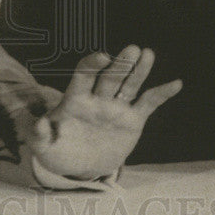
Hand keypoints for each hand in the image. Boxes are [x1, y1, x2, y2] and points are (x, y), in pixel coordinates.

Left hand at [28, 45, 181, 179]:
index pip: (84, 76)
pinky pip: (148, 103)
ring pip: (130, 85)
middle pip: (110, 77)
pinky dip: (161, 94)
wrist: (81, 166)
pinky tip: (175, 83)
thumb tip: (38, 124)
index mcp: (76, 99)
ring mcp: (117, 107)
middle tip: (132, 49)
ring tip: (148, 54)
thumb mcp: (45, 147)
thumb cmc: (59, 151)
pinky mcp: (133, 119)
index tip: (101, 56)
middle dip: (120, 64)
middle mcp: (98, 98)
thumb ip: (39, 134)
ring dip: (139, 70)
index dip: (91, 65)